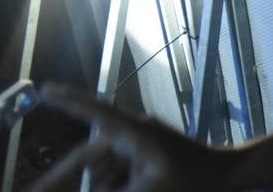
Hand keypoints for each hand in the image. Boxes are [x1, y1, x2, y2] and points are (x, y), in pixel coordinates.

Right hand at [29, 83, 225, 191]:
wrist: (227, 177)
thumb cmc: (192, 182)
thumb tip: (91, 185)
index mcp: (134, 133)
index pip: (95, 111)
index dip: (69, 101)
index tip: (45, 89)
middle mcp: (133, 134)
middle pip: (87, 156)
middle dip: (63, 177)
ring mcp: (139, 147)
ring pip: (102, 171)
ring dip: (106, 187)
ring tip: (140, 185)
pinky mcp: (145, 159)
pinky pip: (117, 175)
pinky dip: (118, 186)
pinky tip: (141, 186)